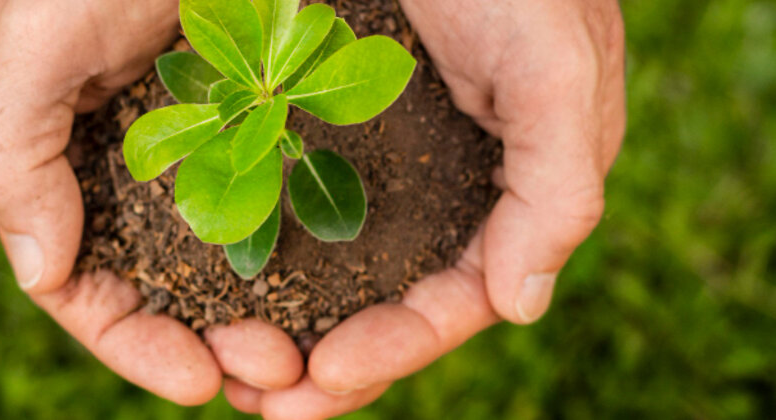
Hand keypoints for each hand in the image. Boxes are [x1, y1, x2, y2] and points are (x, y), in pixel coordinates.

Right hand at [0, 0, 302, 404]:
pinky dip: (297, 243)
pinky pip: (271, 191)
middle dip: (210, 340)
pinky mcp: (249, 101)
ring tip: (311, 348)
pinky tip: (338, 271)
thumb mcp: (20, 54)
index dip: (134, 344)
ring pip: (224, 251)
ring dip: (263, 308)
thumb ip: (11, 162)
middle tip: (277, 369)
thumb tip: (42, 275)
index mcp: (56, 160)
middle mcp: (123, 156)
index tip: (201, 382)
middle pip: (162, 284)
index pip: (84, 284)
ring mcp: (189, 132)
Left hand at [229, 0, 625, 416]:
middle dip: (334, 362)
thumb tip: (519, 307)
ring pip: (342, 268)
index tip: (323, 379)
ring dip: (291, 326)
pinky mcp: (328, 118)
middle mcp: (451, 181)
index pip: (463, 296)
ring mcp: (387, 153)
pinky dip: (263, 254)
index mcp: (512, 184)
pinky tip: (216, 280)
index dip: (400, 347)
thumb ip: (558, 186)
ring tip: (229, 369)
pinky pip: (295, 204)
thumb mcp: (557, 62)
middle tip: (263, 403)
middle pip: (394, 301)